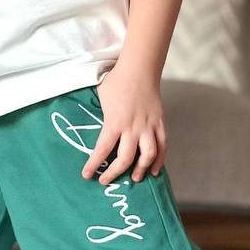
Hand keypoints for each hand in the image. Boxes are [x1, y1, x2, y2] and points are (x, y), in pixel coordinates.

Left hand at [80, 66, 167, 184]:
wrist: (139, 69)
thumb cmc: (116, 82)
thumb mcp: (100, 98)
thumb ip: (99, 116)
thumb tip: (89, 126)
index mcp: (115, 122)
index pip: (103, 150)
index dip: (94, 165)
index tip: (87, 175)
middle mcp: (133, 127)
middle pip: (126, 158)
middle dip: (115, 173)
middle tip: (106, 181)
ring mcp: (148, 126)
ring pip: (148, 155)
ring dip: (141, 169)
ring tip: (134, 179)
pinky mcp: (159, 123)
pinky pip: (162, 145)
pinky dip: (159, 160)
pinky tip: (154, 170)